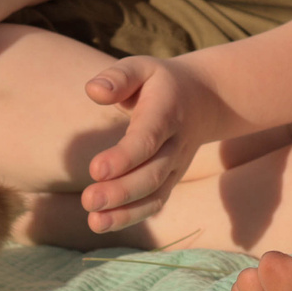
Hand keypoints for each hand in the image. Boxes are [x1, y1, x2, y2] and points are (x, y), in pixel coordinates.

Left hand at [78, 56, 215, 233]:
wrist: (203, 99)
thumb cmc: (160, 82)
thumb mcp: (142, 68)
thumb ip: (118, 77)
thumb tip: (93, 91)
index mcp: (166, 112)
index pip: (147, 139)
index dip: (124, 157)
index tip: (96, 170)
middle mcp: (175, 144)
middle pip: (151, 173)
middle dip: (121, 191)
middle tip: (88, 200)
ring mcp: (175, 166)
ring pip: (154, 194)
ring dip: (125, 212)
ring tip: (94, 222)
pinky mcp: (170, 180)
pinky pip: (154, 203)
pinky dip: (131, 217)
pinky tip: (103, 223)